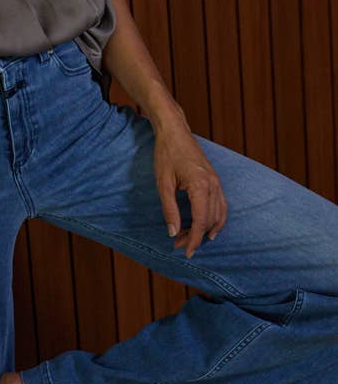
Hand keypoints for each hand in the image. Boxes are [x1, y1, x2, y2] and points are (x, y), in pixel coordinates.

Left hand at [152, 109, 227, 258]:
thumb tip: (173, 233)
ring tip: (190, 239)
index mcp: (200, 186)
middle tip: (179, 245)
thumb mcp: (163, 183)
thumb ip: (169, 209)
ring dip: (205, 229)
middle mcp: (213, 184)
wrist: (174, 131)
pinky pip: (221, 205)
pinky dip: (216, 219)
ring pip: (218, 214)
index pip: (201, 221)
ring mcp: (216, 181)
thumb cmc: (166, 154)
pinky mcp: (215, 179)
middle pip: (209, 220)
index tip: (185, 252)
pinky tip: (208, 228)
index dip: (194, 239)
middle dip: (196, 236)